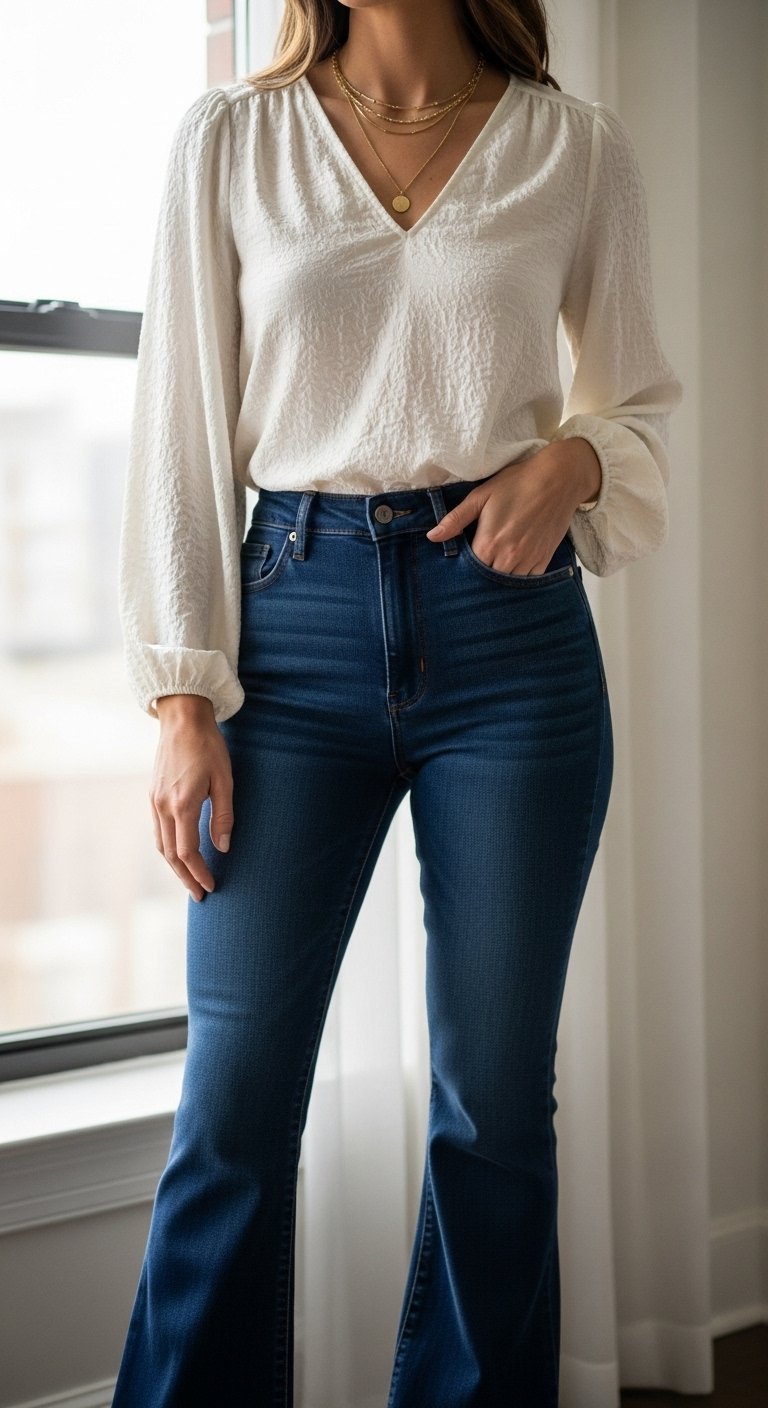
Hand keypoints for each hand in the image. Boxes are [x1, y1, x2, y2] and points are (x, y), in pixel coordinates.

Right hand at [150, 695, 233, 900]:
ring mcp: (154, 801)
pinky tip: (179, 855)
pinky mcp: (152, 795)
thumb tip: (223, 847)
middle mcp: (163, 806)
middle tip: (200, 895)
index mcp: (182, 804)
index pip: (187, 852)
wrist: (182, 719)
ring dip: (175, 866)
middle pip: (170, 855)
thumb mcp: (225, 780)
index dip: (199, 873)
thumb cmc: (209, 747)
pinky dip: (168, 848)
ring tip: (190, 880)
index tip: (211, 886)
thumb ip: (224, 816)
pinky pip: (157, 831)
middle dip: (186, 878)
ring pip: (161, 845)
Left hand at [425, 439, 601, 573]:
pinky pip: (528, 581)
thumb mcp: (481, 496)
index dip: (464, 570)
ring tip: (494, 569)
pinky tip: (512, 570)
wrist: (558, 479)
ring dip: (499, 580)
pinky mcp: (544, 559)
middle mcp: (509, 557)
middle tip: (476, 569)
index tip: (461, 565)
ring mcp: (528, 560)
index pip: (470, 571)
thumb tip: (432, 537)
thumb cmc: (517, 483)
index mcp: (489, 542)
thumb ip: (455, 519)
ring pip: (508, 585)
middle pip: (488, 581)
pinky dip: (519, 580)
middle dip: (480, 578)